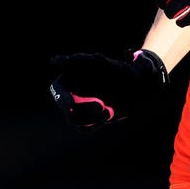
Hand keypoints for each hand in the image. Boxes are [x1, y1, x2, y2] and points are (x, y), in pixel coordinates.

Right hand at [48, 49, 168, 128]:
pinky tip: (108, 113)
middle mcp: (73, 94)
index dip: (61, 98)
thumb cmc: (117, 70)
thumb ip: (77, 61)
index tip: (71, 104)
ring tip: (106, 109)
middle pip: (66, 109)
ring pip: (75, 120)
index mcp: (70, 79)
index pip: (57, 90)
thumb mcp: (98, 63)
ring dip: (90, 118)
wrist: (136, 85)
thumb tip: (53, 62)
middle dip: (81, 112)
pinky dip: (96, 122)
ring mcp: (82, 107)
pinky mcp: (91, 119)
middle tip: (100, 107)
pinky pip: (86, 127)